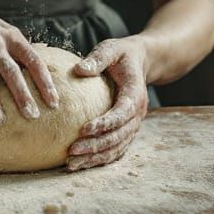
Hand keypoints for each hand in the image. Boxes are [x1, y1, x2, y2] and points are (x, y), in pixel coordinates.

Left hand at [66, 37, 148, 171]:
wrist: (141, 61)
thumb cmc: (122, 55)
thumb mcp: (111, 49)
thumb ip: (97, 59)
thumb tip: (79, 69)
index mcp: (135, 94)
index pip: (122, 113)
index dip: (105, 123)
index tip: (84, 129)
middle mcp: (137, 114)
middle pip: (118, 136)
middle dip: (95, 146)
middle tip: (72, 151)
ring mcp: (133, 125)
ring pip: (116, 147)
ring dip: (95, 158)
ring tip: (72, 164)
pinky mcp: (126, 131)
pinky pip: (115, 149)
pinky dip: (100, 159)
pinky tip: (81, 163)